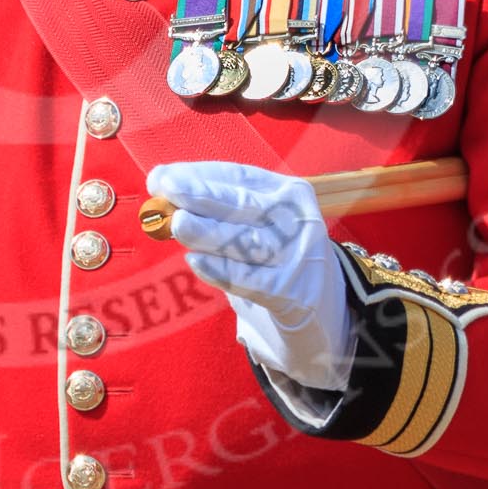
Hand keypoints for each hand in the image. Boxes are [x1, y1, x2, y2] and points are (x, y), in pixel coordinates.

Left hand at [147, 161, 354, 390]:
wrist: (325, 314)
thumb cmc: (278, 260)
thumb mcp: (258, 227)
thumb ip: (219, 213)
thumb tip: (166, 198)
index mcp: (289, 194)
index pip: (239, 177)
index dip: (199, 175)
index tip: (162, 175)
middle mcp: (297, 220)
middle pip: (242, 204)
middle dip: (199, 194)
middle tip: (163, 189)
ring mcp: (298, 257)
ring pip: (245, 241)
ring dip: (207, 231)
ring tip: (177, 223)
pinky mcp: (294, 294)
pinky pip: (251, 280)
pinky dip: (221, 271)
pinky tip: (196, 262)